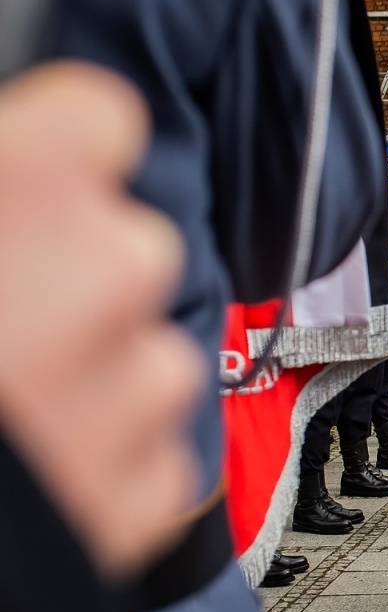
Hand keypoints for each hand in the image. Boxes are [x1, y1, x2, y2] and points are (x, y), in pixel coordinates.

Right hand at [0, 62, 202, 580]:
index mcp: (33, 185)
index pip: (97, 119)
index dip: (51, 156)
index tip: (20, 188)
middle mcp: (113, 272)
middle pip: (118, 246)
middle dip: (58, 280)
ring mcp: (143, 387)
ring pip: (134, 355)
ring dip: (77, 380)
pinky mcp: (150, 492)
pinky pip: (142, 454)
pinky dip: (91, 469)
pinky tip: (14, 487)